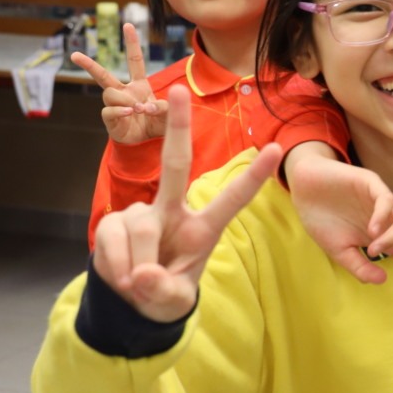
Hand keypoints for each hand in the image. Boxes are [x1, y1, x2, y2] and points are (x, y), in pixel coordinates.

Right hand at [72, 23, 164, 143]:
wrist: (149, 143)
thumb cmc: (158, 124)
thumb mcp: (169, 113)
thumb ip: (164, 107)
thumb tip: (146, 106)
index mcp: (139, 85)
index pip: (134, 61)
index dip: (132, 43)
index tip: (128, 25)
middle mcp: (124, 92)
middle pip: (103, 75)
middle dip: (88, 65)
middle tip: (74, 55)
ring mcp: (115, 105)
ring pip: (109, 93)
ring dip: (124, 99)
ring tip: (138, 109)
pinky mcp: (111, 119)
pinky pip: (109, 110)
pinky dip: (120, 110)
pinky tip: (130, 113)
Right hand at [92, 85, 281, 321]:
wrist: (131, 303)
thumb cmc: (165, 294)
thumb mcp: (174, 301)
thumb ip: (165, 291)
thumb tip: (143, 276)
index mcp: (203, 228)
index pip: (232, 200)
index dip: (254, 176)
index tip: (278, 147)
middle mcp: (174, 211)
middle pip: (176, 164)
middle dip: (178, 127)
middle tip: (178, 89)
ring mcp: (142, 213)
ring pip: (141, 228)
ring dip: (137, 264)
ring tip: (139, 284)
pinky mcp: (115, 222)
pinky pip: (113, 240)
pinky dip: (117, 266)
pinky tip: (122, 276)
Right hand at [286, 145, 392, 298]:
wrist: (303, 186)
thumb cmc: (321, 217)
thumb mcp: (337, 251)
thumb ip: (359, 266)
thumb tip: (383, 280)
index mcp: (384, 238)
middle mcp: (390, 220)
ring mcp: (384, 202)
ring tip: (375, 247)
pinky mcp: (372, 184)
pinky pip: (388, 200)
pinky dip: (383, 216)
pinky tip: (371, 229)